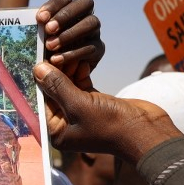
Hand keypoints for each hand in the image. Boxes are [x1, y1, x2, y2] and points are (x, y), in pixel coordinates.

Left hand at [32, 61, 180, 159]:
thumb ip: (58, 86)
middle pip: (53, 94)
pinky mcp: (94, 103)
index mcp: (56, 131)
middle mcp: (65, 123)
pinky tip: (81, 60)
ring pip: (67, 87)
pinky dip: (81, 74)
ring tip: (68, 53)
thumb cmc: (111, 125)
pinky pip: (81, 86)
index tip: (36, 62)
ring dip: (68, 71)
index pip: (40, 103)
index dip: (38, 82)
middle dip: (53, 74)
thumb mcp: (79, 104)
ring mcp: (80, 113)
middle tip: (52, 53)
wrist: (147, 131)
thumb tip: (38, 70)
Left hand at [36, 0, 103, 84]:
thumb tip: (30, 24)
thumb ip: (36, 32)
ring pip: (91, 23)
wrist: (56, 80)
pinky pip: (91, 46)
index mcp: (68, 10)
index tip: (39, 18)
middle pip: (86, 2)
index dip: (53, 5)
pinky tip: (56, 60)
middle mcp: (84, 17)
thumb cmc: (41, 55)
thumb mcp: (36, 43)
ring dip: (70, 33)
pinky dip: (73, 53)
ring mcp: (94, 32)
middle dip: (66, 15)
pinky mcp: (98, 49)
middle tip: (48, 29)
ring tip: (50, 46)